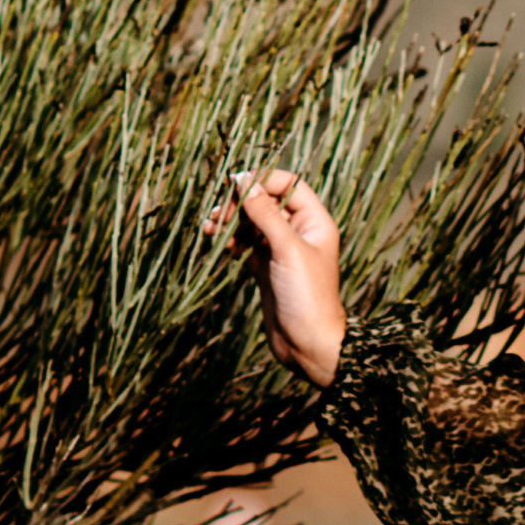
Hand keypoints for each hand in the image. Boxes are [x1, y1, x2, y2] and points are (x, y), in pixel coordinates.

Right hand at [210, 166, 344, 389]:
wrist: (308, 344)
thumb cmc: (308, 296)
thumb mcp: (287, 249)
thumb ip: (265, 213)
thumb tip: (243, 180)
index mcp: (314, 221)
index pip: (288, 185)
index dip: (262, 180)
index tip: (234, 185)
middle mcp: (299, 232)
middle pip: (266, 202)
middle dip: (240, 203)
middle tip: (218, 213)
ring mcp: (281, 250)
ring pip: (252, 223)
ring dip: (230, 221)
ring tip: (209, 227)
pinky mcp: (266, 268)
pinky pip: (245, 244)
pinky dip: (230, 240)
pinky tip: (217, 241)